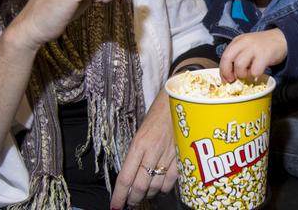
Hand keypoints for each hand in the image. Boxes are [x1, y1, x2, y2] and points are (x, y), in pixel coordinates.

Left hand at [110, 90, 177, 208]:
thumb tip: (131, 174)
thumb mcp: (142, 131)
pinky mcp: (182, 156)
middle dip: (133, 199)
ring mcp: (169, 154)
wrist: (180, 100)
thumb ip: (136, 152)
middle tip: (130, 204)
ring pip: (155, 186)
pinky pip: (171, 181)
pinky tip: (159, 188)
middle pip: (140, 186)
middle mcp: (153, 150)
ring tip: (144, 195)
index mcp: (139, 143)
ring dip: (148, 194)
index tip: (115, 206)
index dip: (119, 195)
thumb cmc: (158, 113)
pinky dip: (163, 189)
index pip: (125, 176)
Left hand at [219, 29, 286, 82]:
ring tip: (249, 73)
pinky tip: (258, 72)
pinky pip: (255, 70)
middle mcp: (244, 43)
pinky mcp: (264, 55)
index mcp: (238, 41)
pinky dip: (255, 75)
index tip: (225, 79)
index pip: (224, 56)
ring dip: (242, 74)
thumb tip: (230, 75)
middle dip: (227, 72)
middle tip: (233, 79)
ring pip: (239, 65)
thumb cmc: (263, 46)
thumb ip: (238, 56)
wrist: (282, 38)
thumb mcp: (247, 46)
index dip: (223, 70)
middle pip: (227, 58)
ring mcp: (254, 48)